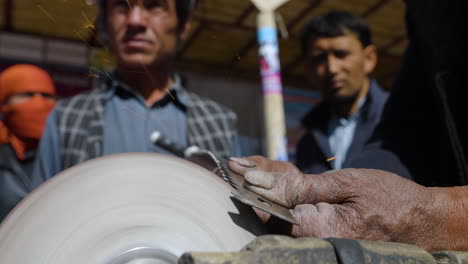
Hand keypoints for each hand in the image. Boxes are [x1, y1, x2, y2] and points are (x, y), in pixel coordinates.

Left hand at [229, 156, 461, 250]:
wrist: (420, 220)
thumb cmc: (386, 197)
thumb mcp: (345, 182)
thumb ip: (301, 187)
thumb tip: (260, 183)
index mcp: (320, 230)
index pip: (272, 211)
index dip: (253, 189)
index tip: (235, 169)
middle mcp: (316, 244)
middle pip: (271, 219)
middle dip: (253, 192)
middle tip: (236, 167)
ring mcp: (319, 247)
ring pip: (280, 223)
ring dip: (264, 198)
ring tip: (247, 173)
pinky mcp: (323, 243)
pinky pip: (294, 227)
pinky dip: (280, 208)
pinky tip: (271, 191)